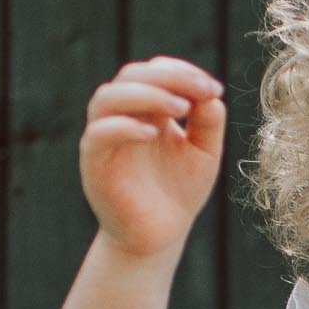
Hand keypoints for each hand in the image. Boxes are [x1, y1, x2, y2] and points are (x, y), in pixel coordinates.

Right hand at [80, 55, 225, 259]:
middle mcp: (122, 116)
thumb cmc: (179, 192)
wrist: (159, 237)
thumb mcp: (204, 154)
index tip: (214, 88)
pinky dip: (124, 127)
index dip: (183, 72)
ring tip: (181, 107)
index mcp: (147, 109)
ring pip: (108, 97)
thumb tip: (211, 96)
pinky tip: (153, 133)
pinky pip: (98, 135)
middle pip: (131, 75)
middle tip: (201, 90)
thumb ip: (208, 123)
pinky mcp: (94, 163)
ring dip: (146, 94)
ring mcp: (104, 137)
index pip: (155, 72)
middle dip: (169, 77)